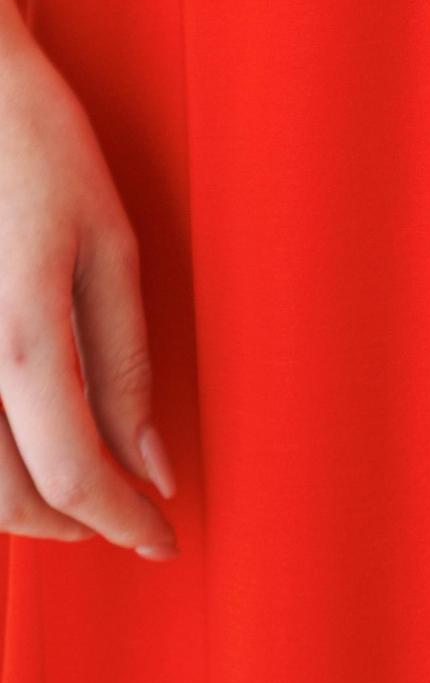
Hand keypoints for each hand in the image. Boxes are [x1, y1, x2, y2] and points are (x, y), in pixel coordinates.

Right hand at [0, 8, 177, 556]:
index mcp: (18, 331)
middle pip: (5, 502)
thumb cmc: (35, 143)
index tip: (162, 538)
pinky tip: (18, 448)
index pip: (74, 471)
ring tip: (77, 491)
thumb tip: (155, 465)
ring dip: (20, 508)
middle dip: (74, 524)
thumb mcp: (108, 241)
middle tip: (126, 519)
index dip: (123, 521)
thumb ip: (126, 362)